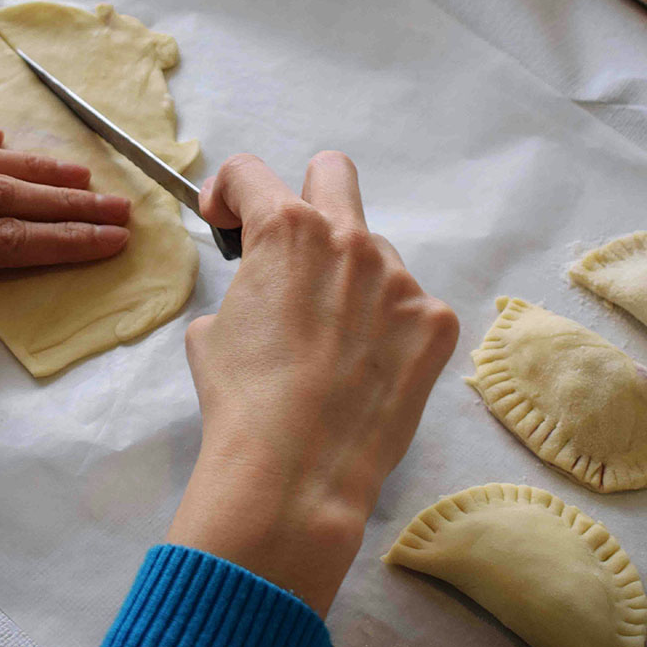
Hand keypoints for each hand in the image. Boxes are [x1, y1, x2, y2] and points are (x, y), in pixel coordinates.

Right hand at [166, 152, 458, 615]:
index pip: (250, 173)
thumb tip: (259, 294)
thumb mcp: (211, 334)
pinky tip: (366, 371)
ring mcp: (400, 279)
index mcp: (285, 230)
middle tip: (294, 248)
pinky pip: (407, 307)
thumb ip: (241, 289)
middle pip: (332, 173)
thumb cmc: (242, 403)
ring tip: (331, 346)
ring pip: (374, 254)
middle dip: (305, 196)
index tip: (226, 221)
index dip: (227, 192)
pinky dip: (386, 328)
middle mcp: (349, 240)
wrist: (297, 474)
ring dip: (350, 281)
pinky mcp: (435, 321)